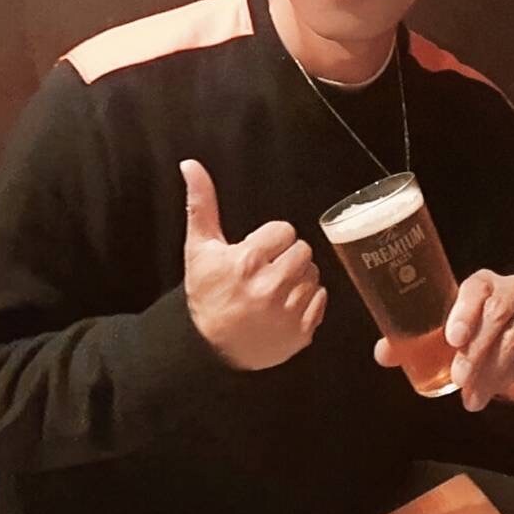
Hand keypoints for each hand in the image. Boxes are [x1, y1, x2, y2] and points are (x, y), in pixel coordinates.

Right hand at [182, 159, 326, 370]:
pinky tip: (285, 306)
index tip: (257, 253)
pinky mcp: (301, 332)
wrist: (209, 348)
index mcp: (247, 261)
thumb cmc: (206, 294)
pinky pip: (322, 299)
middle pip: (303, 250)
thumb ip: (201, 203)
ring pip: (314, 274)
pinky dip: (308, 301)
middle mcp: (270, 287)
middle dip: (287, 257)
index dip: (271, 240)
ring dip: (299, 278)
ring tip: (275, 288)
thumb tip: (190, 164)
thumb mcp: (199, 248)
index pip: (285, 231)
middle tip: (268, 270)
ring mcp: (287, 312)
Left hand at [375, 271, 513, 411]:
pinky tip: (495, 392)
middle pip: (498, 313)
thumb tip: (384, 353)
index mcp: (483, 282)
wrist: (512, 347)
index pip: (476, 287)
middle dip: (476, 349)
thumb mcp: (442, 332)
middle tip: (458, 378)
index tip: (451, 339)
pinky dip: (511, 378)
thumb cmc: (470, 331)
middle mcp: (512, 291)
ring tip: (471, 396)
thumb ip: (412, 340)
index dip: (464, 311)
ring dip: (491, 371)